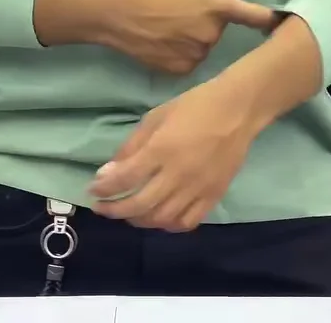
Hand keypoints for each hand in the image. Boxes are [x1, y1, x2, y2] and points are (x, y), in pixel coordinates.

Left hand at [90, 80, 259, 231]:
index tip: (93, 189)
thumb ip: (132, 144)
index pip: (125, 178)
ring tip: (127, 213)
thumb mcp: (157, 115)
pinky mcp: (213, 197)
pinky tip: (158, 218)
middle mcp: (178, 174)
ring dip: (138, 220)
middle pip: (139, 205)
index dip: (104, 188)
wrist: (238, 109)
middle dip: (114, 210)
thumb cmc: (195, 105)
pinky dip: (168, 225)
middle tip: (101, 207)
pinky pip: (187, 222)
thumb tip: (109, 171)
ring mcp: (197, 189)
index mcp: (162, 149)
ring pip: (161, 219)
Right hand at [99, 0, 273, 74]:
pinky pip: (192, 58)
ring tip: (171, 22)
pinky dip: (184, 50)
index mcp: (218, 6)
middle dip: (212, 16)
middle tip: (186, 4)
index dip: (269, 19)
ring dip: (197, 34)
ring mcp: (196, 55)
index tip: (281, 24)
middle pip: (222, 26)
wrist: (118, 12)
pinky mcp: (180, 70)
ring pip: (206, 43)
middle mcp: (212, 34)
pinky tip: (165, 39)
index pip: (254, 16)